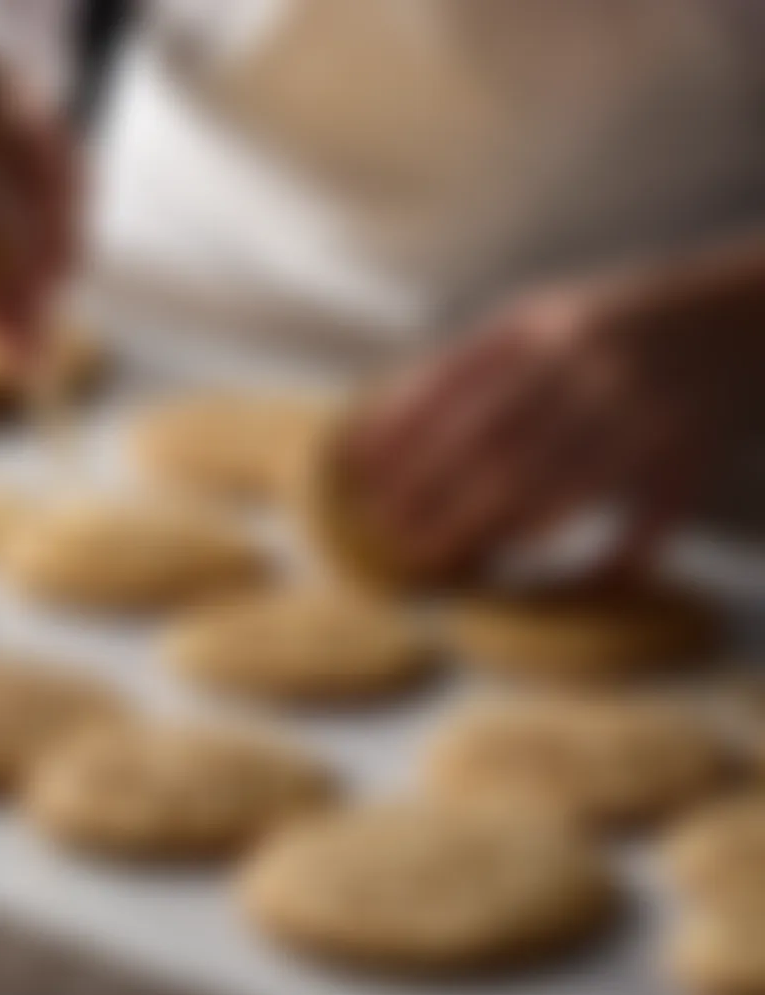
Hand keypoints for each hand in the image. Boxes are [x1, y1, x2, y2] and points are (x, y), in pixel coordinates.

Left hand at [346, 273, 742, 580]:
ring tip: (447, 563)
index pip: (455, 386)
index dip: (402, 439)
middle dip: (439, 497)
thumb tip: (374, 432)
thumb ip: (463, 369)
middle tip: (394, 539)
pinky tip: (553, 587)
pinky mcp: (691, 458)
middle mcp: (589, 364)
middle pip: (502, 443)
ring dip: (501, 532)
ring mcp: (645, 411)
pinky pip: (645, 525)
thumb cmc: (610, 324)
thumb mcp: (534, 320)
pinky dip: (602, 564)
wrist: (742, 311)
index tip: (362, 482)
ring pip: (562, 487)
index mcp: (540, 325)